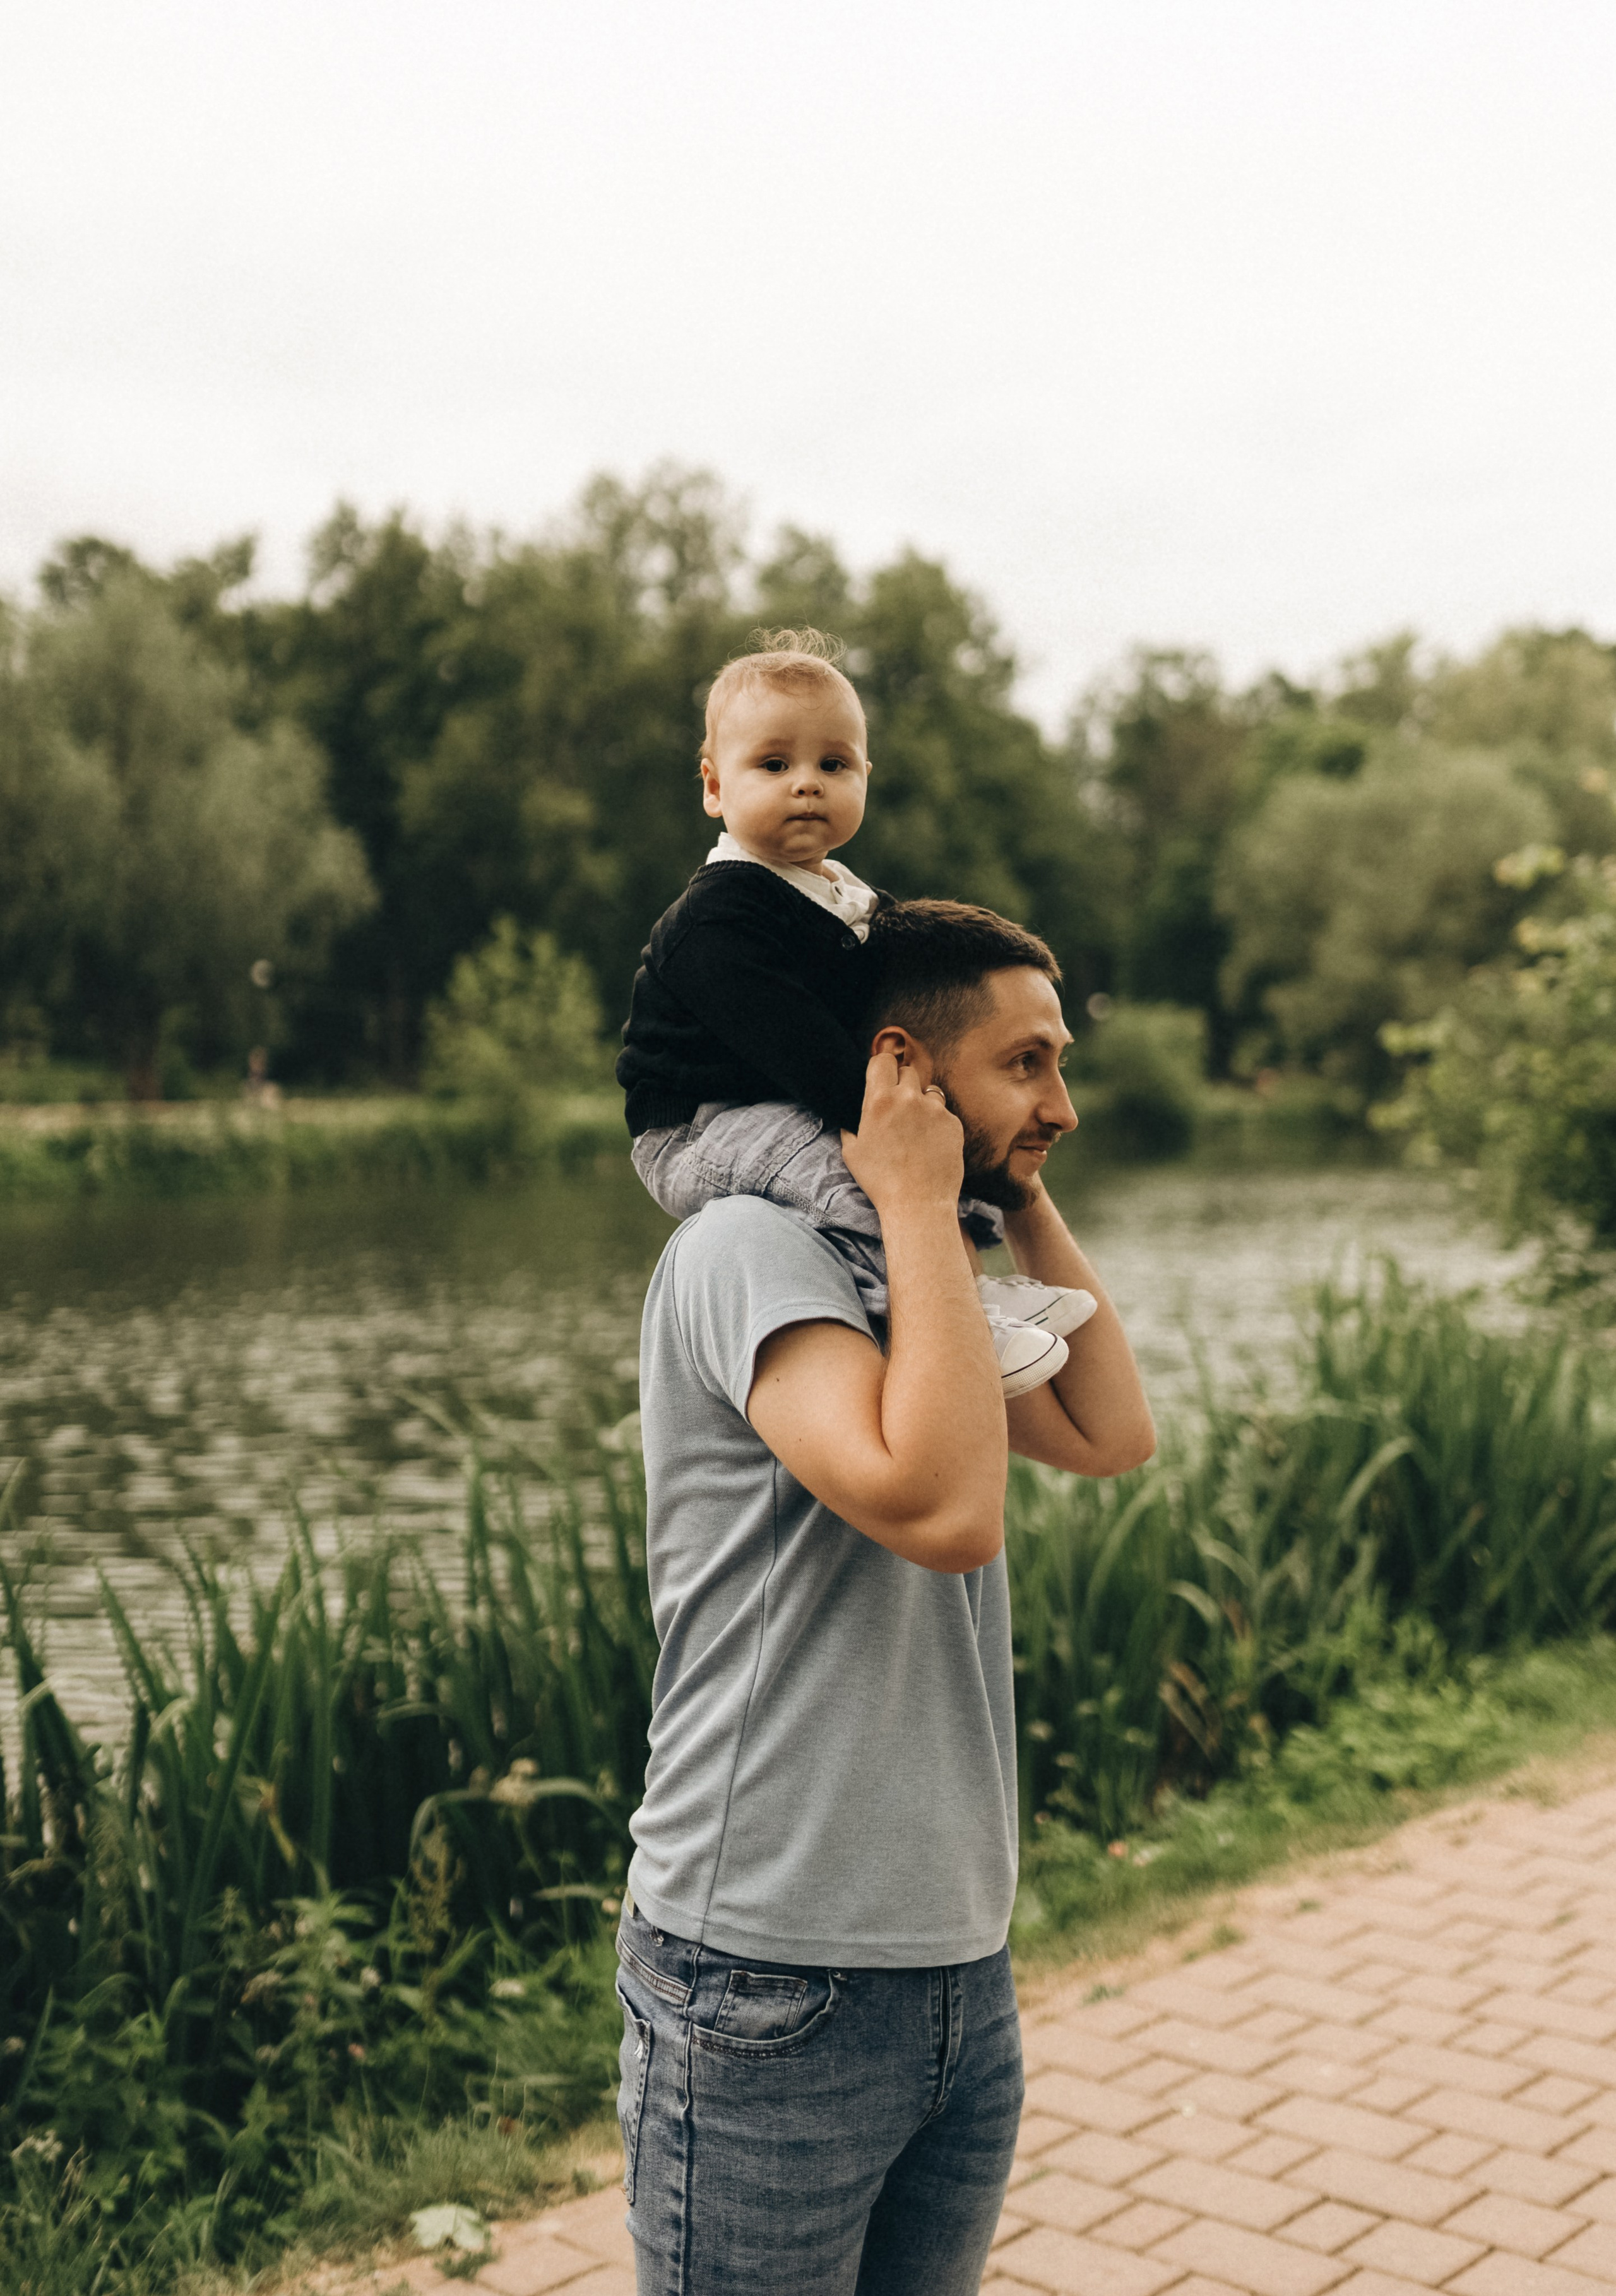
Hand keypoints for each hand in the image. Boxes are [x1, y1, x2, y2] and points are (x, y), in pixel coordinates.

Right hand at [840, 1051, 962, 1216]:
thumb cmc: (880, 1181)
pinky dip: (937, 1124)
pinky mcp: (954, 1123)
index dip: (882, 1066)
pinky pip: (944, 1113)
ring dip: (922, 1103)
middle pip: (908, 1071)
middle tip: (898, 1108)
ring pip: (929, 1091)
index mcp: (879, 1101)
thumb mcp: (852, 1152)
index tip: (883, 1075)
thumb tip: (852, 1115)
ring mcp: (934, 1110)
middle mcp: (908, 1098)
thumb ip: (851, 1125)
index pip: (883, 1060)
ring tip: (915, 1131)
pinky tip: (930, 1146)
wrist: (918, 1204)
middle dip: (902, 1084)